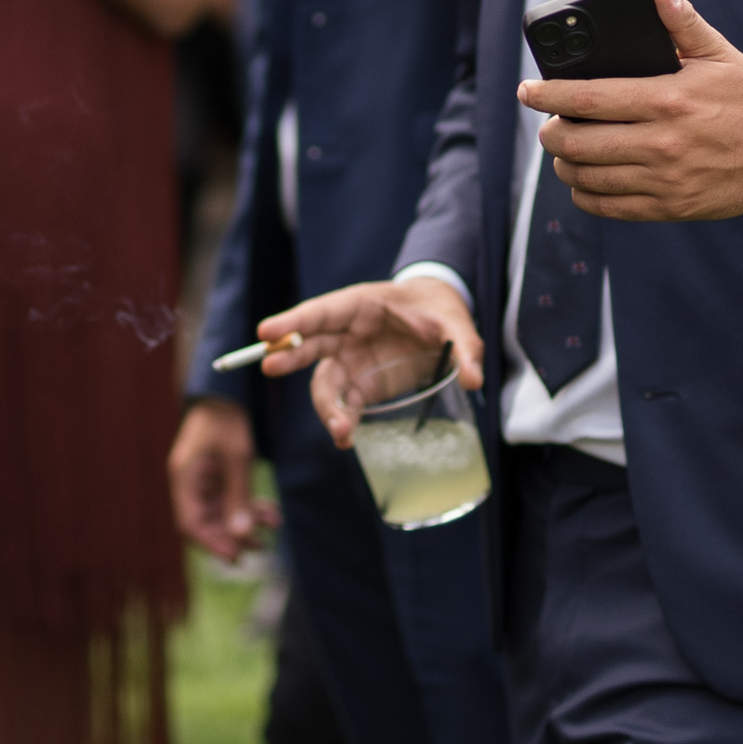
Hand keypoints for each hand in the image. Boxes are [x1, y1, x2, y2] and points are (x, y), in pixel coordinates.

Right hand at [168, 394, 271, 562]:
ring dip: (244, 522)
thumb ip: (239, 495)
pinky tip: (270, 513)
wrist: (227, 393)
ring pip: (221, 514)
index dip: (211, 543)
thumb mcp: (238, 456)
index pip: (190, 524)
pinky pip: (229, 501)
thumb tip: (242, 535)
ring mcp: (202, 481)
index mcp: (184, 478)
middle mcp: (189, 483)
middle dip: (233, 536)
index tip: (236, 556)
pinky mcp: (215, 478)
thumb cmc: (227, 419)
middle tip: (261, 545)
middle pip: (206, 523)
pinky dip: (247, 507)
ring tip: (273, 525)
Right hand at [260, 276, 484, 446]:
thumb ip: (465, 346)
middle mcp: (347, 333)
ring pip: (326, 382)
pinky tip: (347, 439)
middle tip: (270, 366)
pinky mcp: (362, 383)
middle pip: (311, 345)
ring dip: (328, 406)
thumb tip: (474, 378)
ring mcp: (351, 360)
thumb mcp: (456, 320)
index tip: (268, 332)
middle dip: (290, 355)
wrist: (440, 319)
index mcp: (361, 305)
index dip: (294, 321)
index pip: (322, 311)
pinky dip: (343, 420)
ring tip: (341, 431)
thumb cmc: (438, 309)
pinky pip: (345, 403)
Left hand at [520, 0, 742, 221]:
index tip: (528, 90)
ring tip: (564, 150)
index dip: (549, 95)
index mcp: (667, 98)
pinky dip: (587, 195)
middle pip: (578, 142)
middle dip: (551, 132)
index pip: (589, 98)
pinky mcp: (672, 206)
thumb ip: (681, 21)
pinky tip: (586, 180)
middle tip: (548, 123)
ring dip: (565, 164)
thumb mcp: (718, 52)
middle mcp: (662, 142)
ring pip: (588, 178)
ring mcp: (665, 180)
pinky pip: (611, 207)